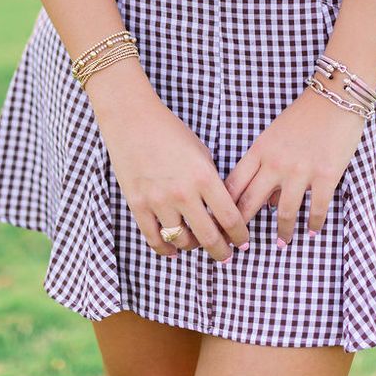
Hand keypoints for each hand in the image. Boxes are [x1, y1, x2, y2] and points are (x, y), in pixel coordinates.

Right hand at [99, 93, 251, 261]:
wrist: (133, 119)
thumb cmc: (170, 132)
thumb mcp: (201, 152)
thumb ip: (211, 181)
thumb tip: (221, 209)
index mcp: (204, 176)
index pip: (230, 217)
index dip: (240, 235)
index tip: (243, 241)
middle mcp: (183, 192)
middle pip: (208, 237)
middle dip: (222, 251)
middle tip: (227, 255)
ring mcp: (158, 201)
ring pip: (182, 241)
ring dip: (193, 246)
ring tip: (198, 243)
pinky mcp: (138, 205)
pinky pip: (155, 239)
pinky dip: (167, 249)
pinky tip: (175, 249)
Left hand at [221, 86, 365, 244]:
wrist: (335, 96)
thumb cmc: (304, 116)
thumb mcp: (276, 136)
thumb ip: (267, 167)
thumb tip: (270, 203)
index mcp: (260, 150)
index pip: (234, 185)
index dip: (225, 208)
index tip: (222, 224)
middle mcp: (276, 162)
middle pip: (251, 202)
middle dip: (243, 227)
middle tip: (242, 244)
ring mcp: (301, 170)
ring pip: (285, 213)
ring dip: (283, 233)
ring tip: (281, 244)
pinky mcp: (326, 176)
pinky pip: (317, 209)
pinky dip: (314, 224)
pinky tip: (313, 231)